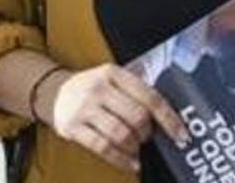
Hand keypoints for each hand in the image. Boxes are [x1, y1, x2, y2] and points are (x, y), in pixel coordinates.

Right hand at [42, 63, 189, 171]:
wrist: (53, 91)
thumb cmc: (92, 88)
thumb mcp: (113, 79)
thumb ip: (137, 91)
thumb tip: (170, 116)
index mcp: (113, 73)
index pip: (149, 97)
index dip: (169, 118)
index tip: (181, 134)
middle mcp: (98, 88)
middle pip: (137, 118)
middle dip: (147, 134)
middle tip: (146, 137)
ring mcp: (84, 108)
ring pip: (121, 135)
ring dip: (134, 147)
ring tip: (135, 148)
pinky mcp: (72, 126)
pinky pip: (103, 148)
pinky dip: (121, 159)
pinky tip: (130, 162)